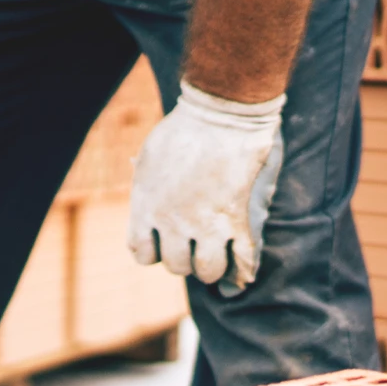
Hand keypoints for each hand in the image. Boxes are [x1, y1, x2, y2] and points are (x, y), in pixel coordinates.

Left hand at [127, 81, 285, 294]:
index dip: (154, 251)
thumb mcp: (150, 159)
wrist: (220, 113)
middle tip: (194, 246)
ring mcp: (205, 224)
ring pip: (207, 270)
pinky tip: (244, 272)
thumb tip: (148, 205)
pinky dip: (244, 268)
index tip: (163, 242)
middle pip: (176, 265)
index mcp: (146, 208)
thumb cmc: (183, 130)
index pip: (142, 253)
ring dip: (211, 267)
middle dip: (185, 259)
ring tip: (216, 255)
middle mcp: (172, 223)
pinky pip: (242, 258)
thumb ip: (148, 189)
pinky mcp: (236, 219)